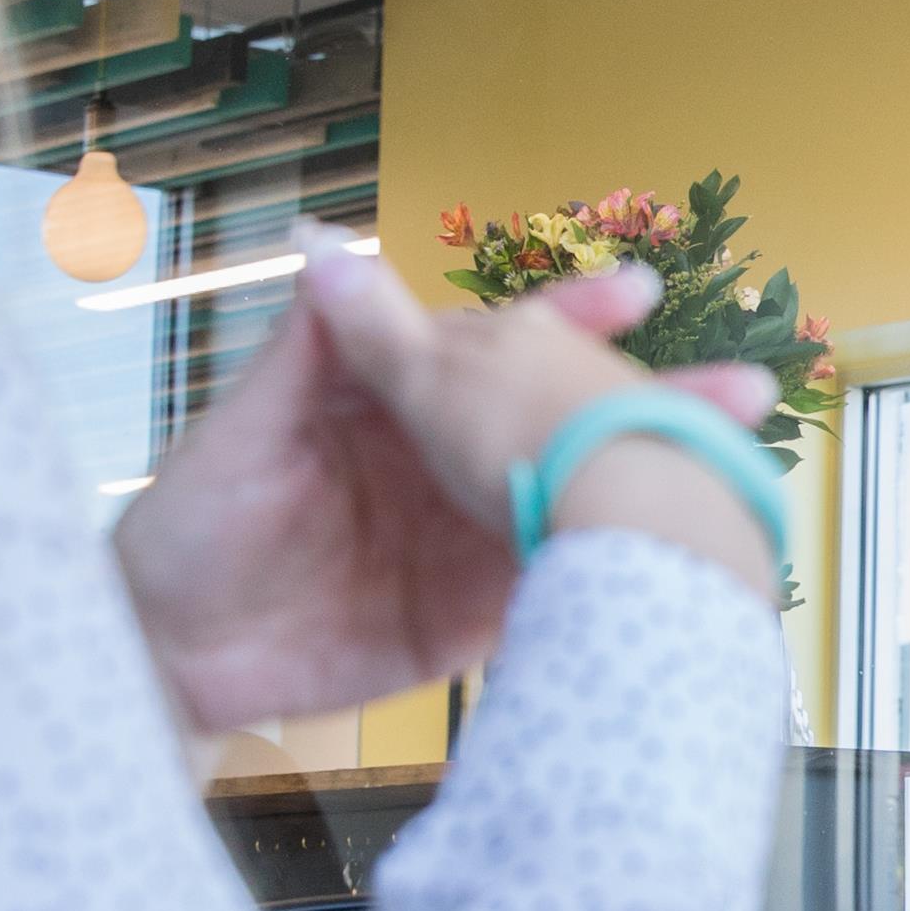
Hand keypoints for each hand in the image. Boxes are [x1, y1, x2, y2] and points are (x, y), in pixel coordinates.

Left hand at [111, 243, 776, 730]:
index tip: (633, 290)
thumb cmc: (186, 529)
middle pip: (562, 426)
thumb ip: (307, 352)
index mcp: (397, 407)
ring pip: (572, 503)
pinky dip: (605, 579)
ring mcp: (462, 540)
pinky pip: (546, 591)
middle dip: (655, 408)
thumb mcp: (245, 430)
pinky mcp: (466, 617)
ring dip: (653, 491)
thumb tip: (334, 253)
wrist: (167, 657)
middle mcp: (444, 466)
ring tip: (736, 489)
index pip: (497, 349)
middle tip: (742, 399)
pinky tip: (668, 570)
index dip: (566, 320)